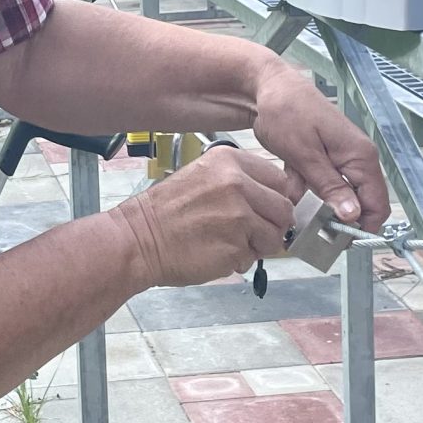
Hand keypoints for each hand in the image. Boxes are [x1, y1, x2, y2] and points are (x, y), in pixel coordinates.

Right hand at [109, 146, 296, 288]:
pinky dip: (241, 261)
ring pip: (275, 236)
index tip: (265, 210)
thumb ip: (240, 183)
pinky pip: (255, 257)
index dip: (275, 199)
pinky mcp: (236, 246)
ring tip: (229, 243)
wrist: (137, 240)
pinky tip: (217, 253)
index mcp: (229, 161)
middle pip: (284, 208)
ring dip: (258, 245)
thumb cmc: (166, 212)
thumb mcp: (203, 177)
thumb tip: (273, 201)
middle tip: (250, 232)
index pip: (279, 179)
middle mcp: (237, 183)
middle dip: (271, 224)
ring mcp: (239, 215)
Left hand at [248, 65, 389, 229]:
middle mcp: (357, 158)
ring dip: (316, 203)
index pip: (376, 204)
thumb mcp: (304, 154)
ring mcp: (341, 158)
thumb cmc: (287, 114)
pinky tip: (290, 181)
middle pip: (358, 202)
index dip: (361, 227)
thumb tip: (354, 215)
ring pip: (337, 196)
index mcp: (360, 156)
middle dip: (336, 219)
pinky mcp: (324, 158)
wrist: (266, 87)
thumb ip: (330, 186)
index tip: (336, 241)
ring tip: (296, 202)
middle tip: (311, 229)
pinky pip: (321, 184)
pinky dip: (305, 188)